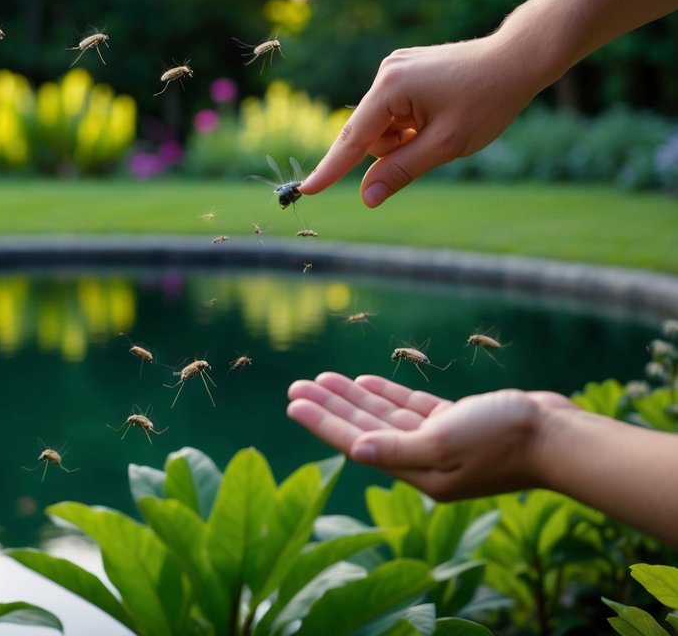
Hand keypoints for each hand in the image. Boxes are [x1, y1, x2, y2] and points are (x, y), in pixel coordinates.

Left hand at [286, 372, 575, 500]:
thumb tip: (354, 450)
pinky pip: (413, 408)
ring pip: (386, 416)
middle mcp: (425, 460)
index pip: (357, 442)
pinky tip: (366, 382)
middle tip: (296, 386)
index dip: (323, 422)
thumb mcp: (442, 444)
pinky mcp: (459, 423)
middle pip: (365, 428)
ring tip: (321, 380)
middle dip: (330, 407)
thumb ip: (397, 449)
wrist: (558, 435)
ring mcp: (442, 441)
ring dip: (355, 398)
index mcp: (418, 472)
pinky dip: (389, 395)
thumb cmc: (502, 440)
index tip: (294, 403)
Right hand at [298, 34, 543, 206]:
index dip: (330, 170)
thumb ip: (401, 171)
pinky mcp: (404, 71)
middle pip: (369, 134)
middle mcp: (386, 73)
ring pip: (382, 126)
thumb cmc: (487, 100)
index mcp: (391, 88)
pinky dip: (410, 124)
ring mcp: (394, 69)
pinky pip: (393, 112)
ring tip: (441, 126)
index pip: (352, 140)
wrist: (517, 58)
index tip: (306, 190)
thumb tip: (366, 197)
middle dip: (394, 149)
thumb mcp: (445, 144)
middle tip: (433, 143)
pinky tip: (438, 115)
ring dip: (405, 137)